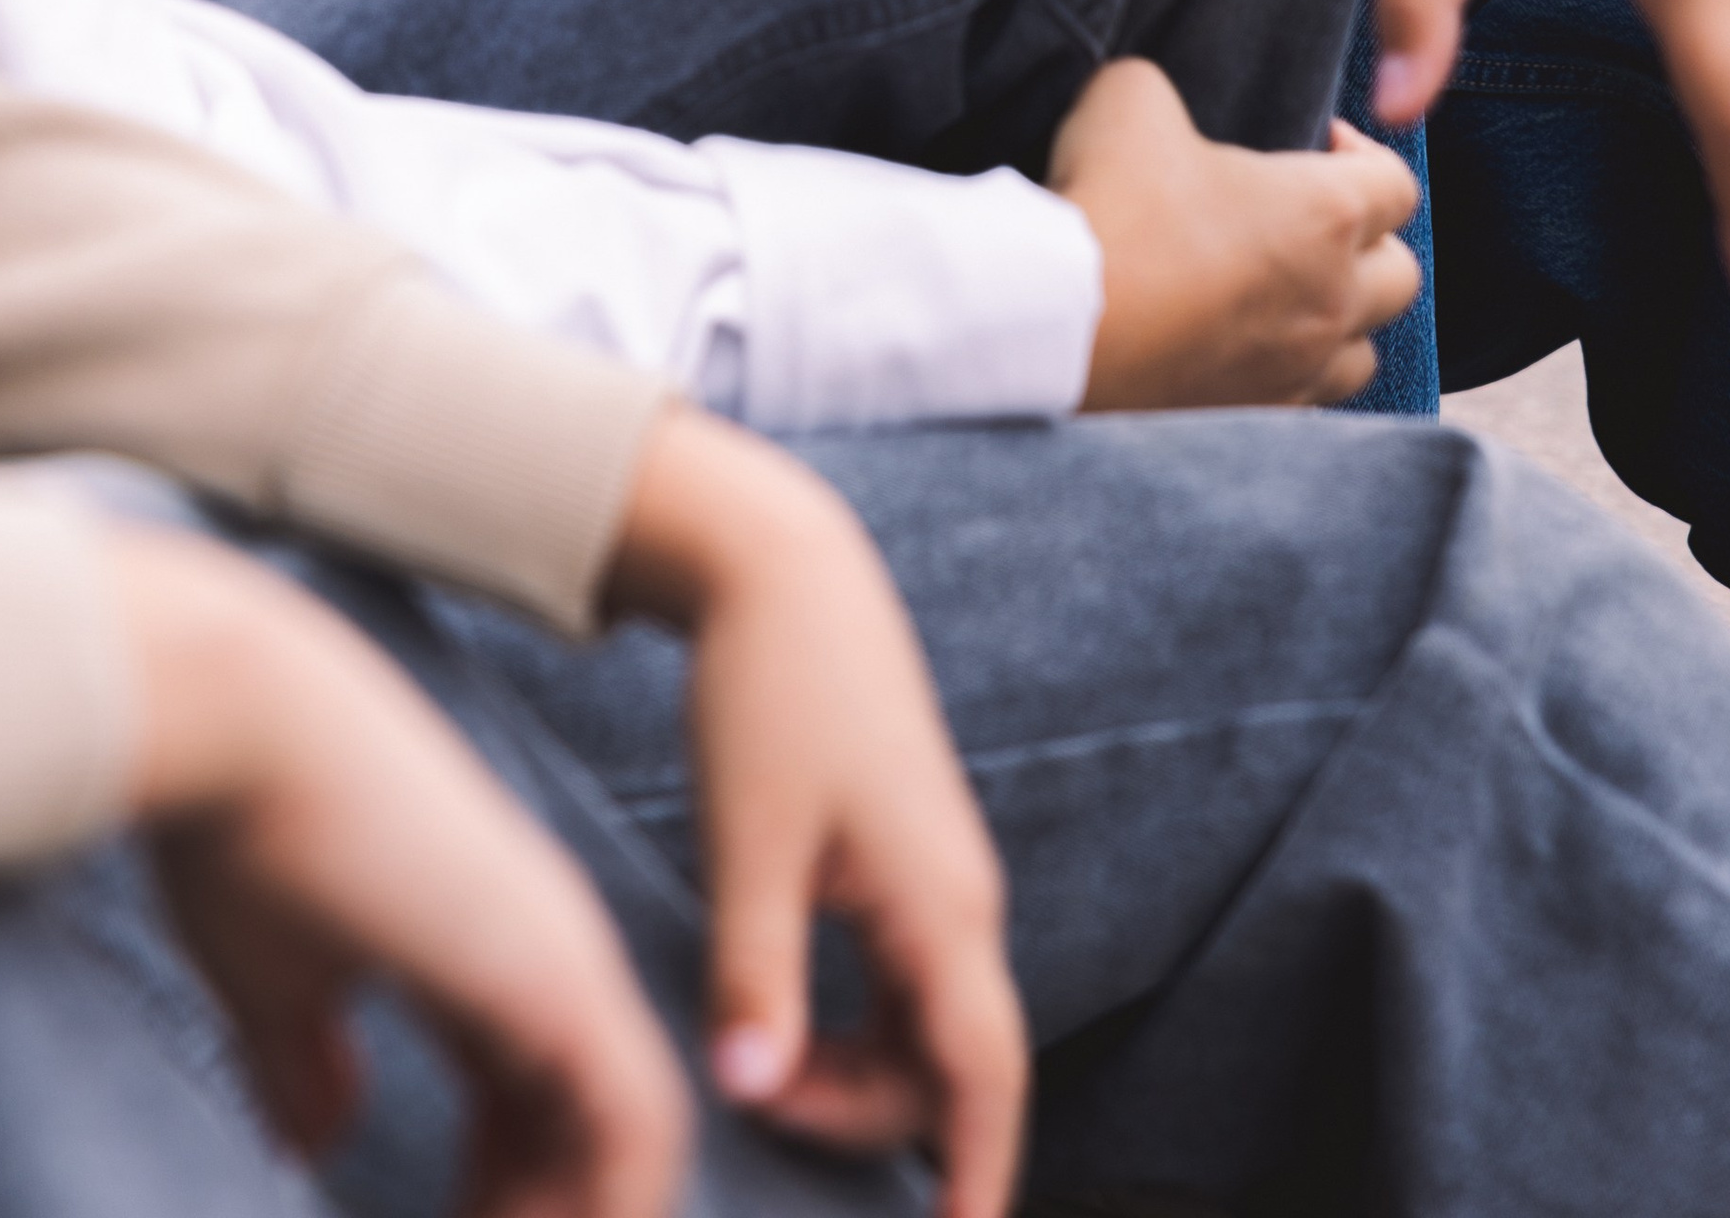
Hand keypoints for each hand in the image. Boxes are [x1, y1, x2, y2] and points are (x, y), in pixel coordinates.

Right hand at [119, 532, 688, 1217]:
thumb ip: (305, 1060)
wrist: (240, 717)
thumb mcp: (271, 975)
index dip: (500, 1192)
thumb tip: (317, 1142)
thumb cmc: (240, 829)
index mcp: (486, 943)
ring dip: (577, 1216)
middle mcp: (547, 946)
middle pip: (597, 1123)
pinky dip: (606, 1203)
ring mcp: (562, 955)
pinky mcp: (555, 972)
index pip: (530, 1097)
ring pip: (636, 1133)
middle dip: (545, 1212)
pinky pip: (635, 1125)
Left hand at [606, 405, 1028, 1217]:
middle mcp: (962, 898)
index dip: (977, 1176)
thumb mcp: (747, 844)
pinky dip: (851, 1020)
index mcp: (939, 905)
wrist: (786, 572)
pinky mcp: (905, 852)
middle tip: (751, 1103)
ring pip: (920, 1022)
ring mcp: (939, 874)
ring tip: (751, 1064)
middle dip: (864, 1117)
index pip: (981, 1080)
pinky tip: (777, 1017)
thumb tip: (749, 1090)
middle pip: (945, 1065)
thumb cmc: (767, 696)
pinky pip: (901, 977)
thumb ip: (754, 976)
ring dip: (852, 1070)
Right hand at [1048, 60, 1419, 408]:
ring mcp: (1300, 370)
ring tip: (1284, 301)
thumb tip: (1163, 111)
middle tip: (1304, 227)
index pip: (1397, 182)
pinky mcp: (1256, 421)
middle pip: (1403, 275)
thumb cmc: (1107, 205)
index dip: (1363, 153)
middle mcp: (1333, 298)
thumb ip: (1167, 91)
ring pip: (1364, 354)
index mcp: (1324, 214)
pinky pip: (1305, 404)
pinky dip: (1289, 378)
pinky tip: (1241, 356)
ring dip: (1340, 323)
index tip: (1318, 145)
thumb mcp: (1130, 98)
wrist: (1056, 325)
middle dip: (1368, 245)